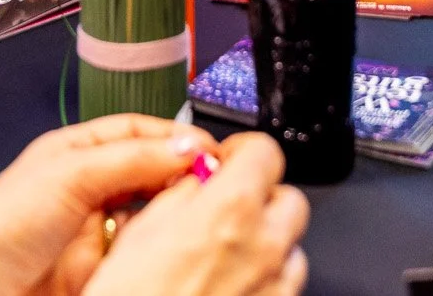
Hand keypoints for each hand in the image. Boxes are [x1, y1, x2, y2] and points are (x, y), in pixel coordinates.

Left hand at [0, 115, 217, 295]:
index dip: (180, 139)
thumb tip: (187, 145)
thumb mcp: (71, 175)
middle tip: (217, 186)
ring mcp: (101, 232)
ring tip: (201, 217)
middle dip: (185, 179)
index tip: (214, 152)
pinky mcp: (105, 271)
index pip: (143, 133)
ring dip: (176, 218)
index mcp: (80, 152)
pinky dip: (163, 254)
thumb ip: (131, 158)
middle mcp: (93, 188)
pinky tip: (177, 252)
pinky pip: (146, 257)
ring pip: (155, 218)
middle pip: (155, 175)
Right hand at [82, 133, 307, 295]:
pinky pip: (286, 286)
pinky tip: (232, 288)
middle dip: (262, 197)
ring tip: (226, 257)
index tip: (228, 162)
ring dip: (267, 242)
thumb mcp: (140, 234)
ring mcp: (275, 287)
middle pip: (289, 199)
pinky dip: (267, 281)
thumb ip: (180, 195)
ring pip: (292, 246)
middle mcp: (263, 246)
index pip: (266, 151)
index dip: (244, 152)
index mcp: (228, 211)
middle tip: (228, 209)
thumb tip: (197, 178)